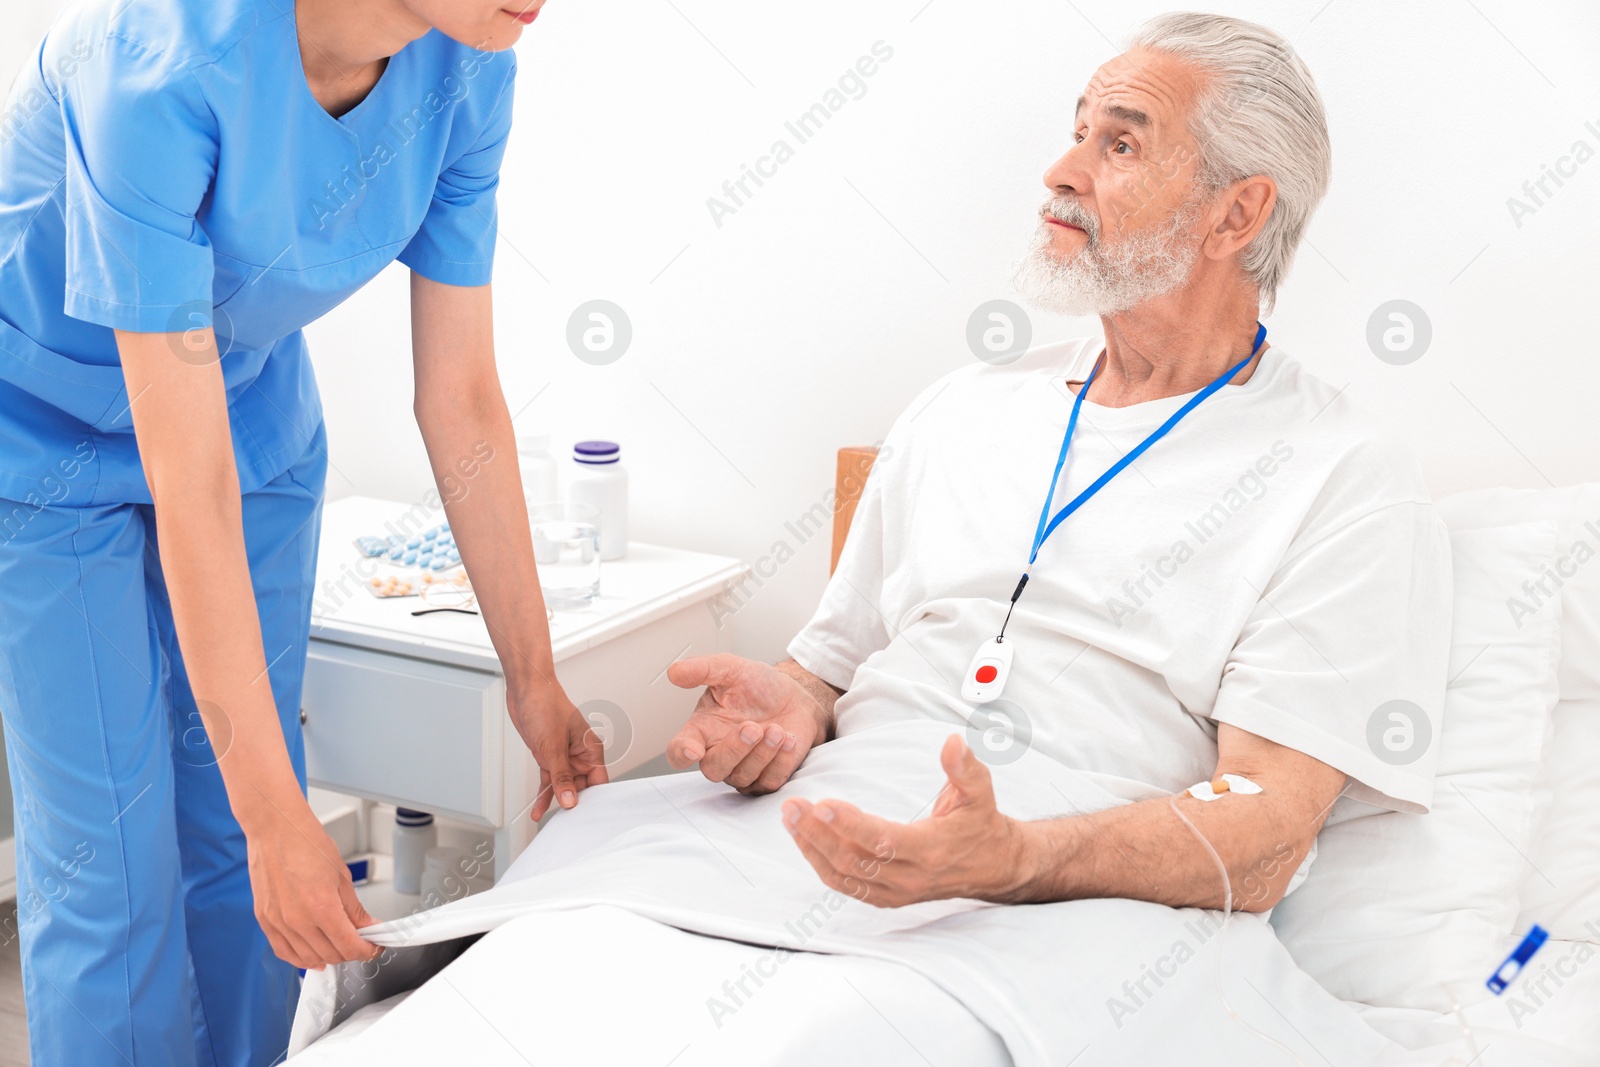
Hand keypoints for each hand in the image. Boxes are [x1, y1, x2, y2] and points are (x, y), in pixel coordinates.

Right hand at [245, 799, 380, 968]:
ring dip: (328, 957)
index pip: (349, 946)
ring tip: (339, 946)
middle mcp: (298, 920)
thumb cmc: (306, 843)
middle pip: (331, 955)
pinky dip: (300, 958)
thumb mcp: (341, 876)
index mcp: (321, 907)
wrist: (275, 829)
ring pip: (308, 958)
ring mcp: (278, 922)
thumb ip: (354, 908)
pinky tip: (312, 955)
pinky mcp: (264, 920)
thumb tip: (368, 927)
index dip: (367, 950)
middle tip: (360, 941)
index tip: (373, 947)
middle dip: (350, 952)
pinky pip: (284, 952)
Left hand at [508, 680, 607, 820]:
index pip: (599, 782)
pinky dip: (544, 793)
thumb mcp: (553, 747)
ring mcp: (563, 756)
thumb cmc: (546, 706)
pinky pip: (549, 780)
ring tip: (550, 821)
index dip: (595, 800)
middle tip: (567, 824)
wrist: (526, 691)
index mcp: (591, 749)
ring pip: (563, 786)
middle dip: (574, 804)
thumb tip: (570, 800)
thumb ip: (561, 777)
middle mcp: (579, 755)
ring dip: (555, 801)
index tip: (587, 818)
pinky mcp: (548, 757)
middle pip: (582, 787)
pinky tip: (539, 808)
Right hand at [665, 654, 825, 793]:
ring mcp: (741, 769)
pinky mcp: (766, 778)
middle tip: (754, 727)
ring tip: (777, 729)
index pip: (678, 750)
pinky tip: (789, 740)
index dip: (681, 753)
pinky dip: (781, 761)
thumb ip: (703, 669)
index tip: (693, 749)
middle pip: (713, 770)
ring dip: (763, 753)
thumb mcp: (731, 668)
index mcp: (702, 729)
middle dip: (734, 750)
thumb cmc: (759, 686)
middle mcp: (718, 753)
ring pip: (743, 777)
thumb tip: (674, 671)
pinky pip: (769, 782)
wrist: (795, 697)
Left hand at [781, 734, 1028, 906]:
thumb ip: (964, 767)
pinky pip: (845, 885)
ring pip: (843, 876)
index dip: (850, 825)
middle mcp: (910, 877)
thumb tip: (953, 742)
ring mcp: (896, 892)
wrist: (992, 866)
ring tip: (790, 818)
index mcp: (930, 850)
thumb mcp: (980, 790)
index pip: (883, 841)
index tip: (822, 804)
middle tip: (792, 806)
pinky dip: (820, 863)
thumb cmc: (980, 822)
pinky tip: (804, 839)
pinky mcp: (886, 897)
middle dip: (817, 833)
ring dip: (811, 848)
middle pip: (853, 860)